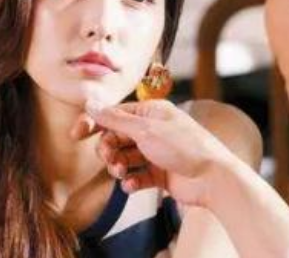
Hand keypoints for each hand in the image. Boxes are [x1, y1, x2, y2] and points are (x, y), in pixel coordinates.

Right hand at [71, 100, 233, 206]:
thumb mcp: (146, 130)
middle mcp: (153, 130)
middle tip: (109, 158)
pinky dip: (130, 181)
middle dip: (108, 148)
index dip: (95, 122)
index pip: (115, 114)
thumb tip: (91, 102)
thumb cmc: (184, 147)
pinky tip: (131, 185)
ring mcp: (156, 153)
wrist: (212, 178)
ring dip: (118, 166)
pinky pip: (136, 176)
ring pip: (125, 158)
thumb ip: (115, 119)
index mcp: (152, 112)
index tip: (76, 134)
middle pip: (117, 137)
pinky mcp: (160, 174)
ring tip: (120, 172)